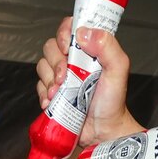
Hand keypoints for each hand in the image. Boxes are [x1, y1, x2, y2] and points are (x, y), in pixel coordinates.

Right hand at [36, 17, 142, 147]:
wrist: (103, 131)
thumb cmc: (113, 102)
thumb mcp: (118, 69)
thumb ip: (107, 46)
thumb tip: (84, 33)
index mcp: (89, 49)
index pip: (69, 27)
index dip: (64, 33)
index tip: (69, 47)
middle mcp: (74, 60)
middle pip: (51, 46)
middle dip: (56, 62)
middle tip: (66, 77)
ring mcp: (61, 76)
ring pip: (42, 66)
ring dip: (50, 80)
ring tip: (62, 93)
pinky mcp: (53, 92)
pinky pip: (39, 86)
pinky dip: (44, 94)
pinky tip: (54, 102)